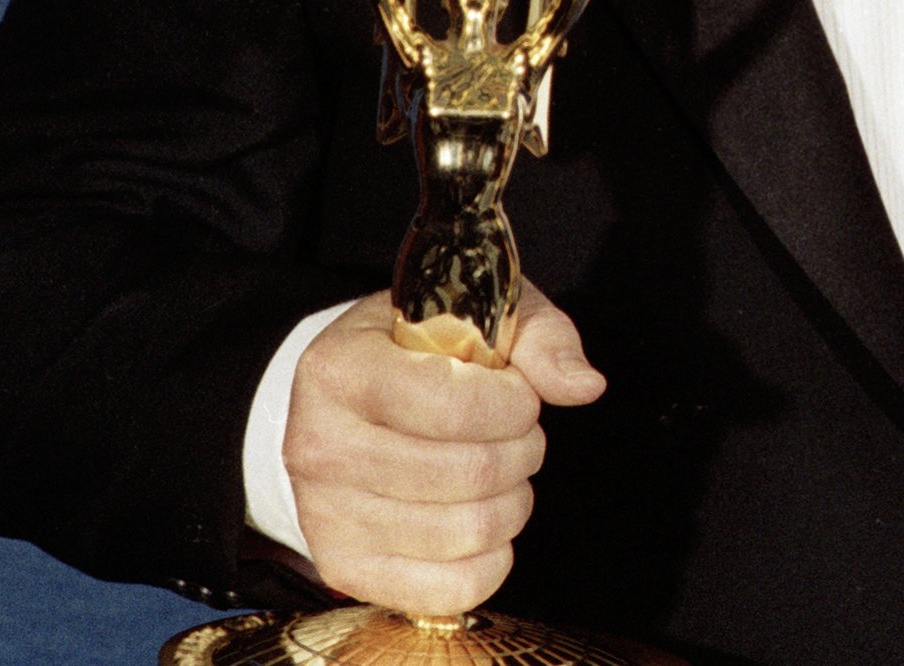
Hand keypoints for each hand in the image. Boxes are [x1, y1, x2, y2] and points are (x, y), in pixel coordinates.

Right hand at [282, 286, 605, 615]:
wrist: (348, 396)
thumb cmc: (421, 350)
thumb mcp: (480, 314)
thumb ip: (541, 340)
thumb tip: (585, 386)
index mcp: (341, 369)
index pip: (458, 407)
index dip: (517, 404)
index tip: (519, 393)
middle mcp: (319, 446)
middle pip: (471, 473)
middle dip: (523, 450)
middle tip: (518, 434)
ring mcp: (325, 514)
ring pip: (468, 532)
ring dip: (512, 501)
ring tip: (502, 471)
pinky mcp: (344, 568)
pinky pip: (449, 590)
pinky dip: (492, 560)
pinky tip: (486, 518)